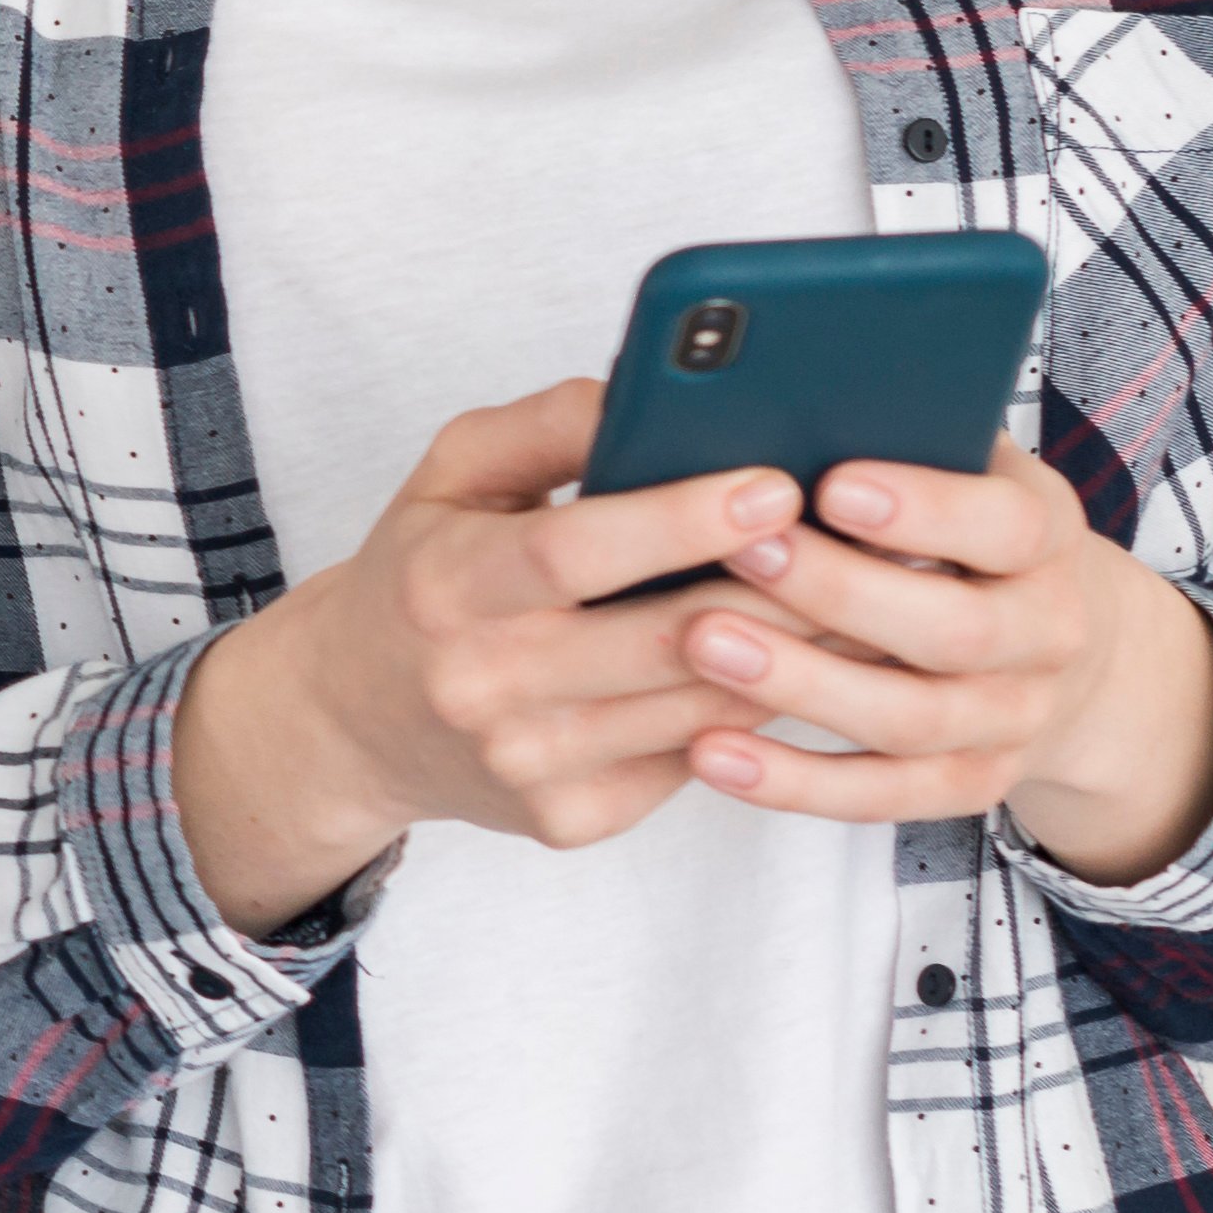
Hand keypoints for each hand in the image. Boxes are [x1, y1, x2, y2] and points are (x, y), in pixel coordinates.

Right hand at [174, 389, 803, 927]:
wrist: (346, 720)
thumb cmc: (419, 578)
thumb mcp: (450, 477)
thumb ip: (547, 423)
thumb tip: (657, 395)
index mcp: (448, 585)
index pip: (576, 553)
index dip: (681, 520)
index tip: (774, 485)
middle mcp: (482, 684)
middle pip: (664, 640)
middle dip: (782, 591)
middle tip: (867, 543)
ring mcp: (528, 762)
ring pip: (699, 709)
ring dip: (796, 655)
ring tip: (863, 598)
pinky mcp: (569, 817)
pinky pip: (692, 761)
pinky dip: (749, 712)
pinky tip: (795, 668)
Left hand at [666, 441, 1212, 882]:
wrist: (1065, 647)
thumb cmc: (967, 531)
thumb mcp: (965, 469)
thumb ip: (901, 436)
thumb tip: (776, 391)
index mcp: (1046, 536)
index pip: (1005, 526)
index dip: (924, 509)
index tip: (832, 482)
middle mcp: (1046, 633)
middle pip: (954, 631)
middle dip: (841, 593)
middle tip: (740, 552)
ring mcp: (1013, 718)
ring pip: (910, 720)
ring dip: (801, 685)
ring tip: (699, 641)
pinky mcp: (969, 784)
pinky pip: (881, 797)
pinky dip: (793, 782)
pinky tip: (707, 751)